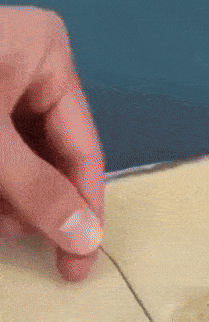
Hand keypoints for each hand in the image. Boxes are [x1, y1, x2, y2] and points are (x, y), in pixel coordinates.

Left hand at [0, 6, 104, 281]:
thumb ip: (38, 192)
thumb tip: (86, 241)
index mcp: (46, 57)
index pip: (82, 149)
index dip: (83, 210)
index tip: (79, 264)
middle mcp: (27, 67)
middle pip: (52, 158)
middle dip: (35, 206)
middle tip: (22, 243)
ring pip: (23, 162)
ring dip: (10, 202)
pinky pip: (0, 156)